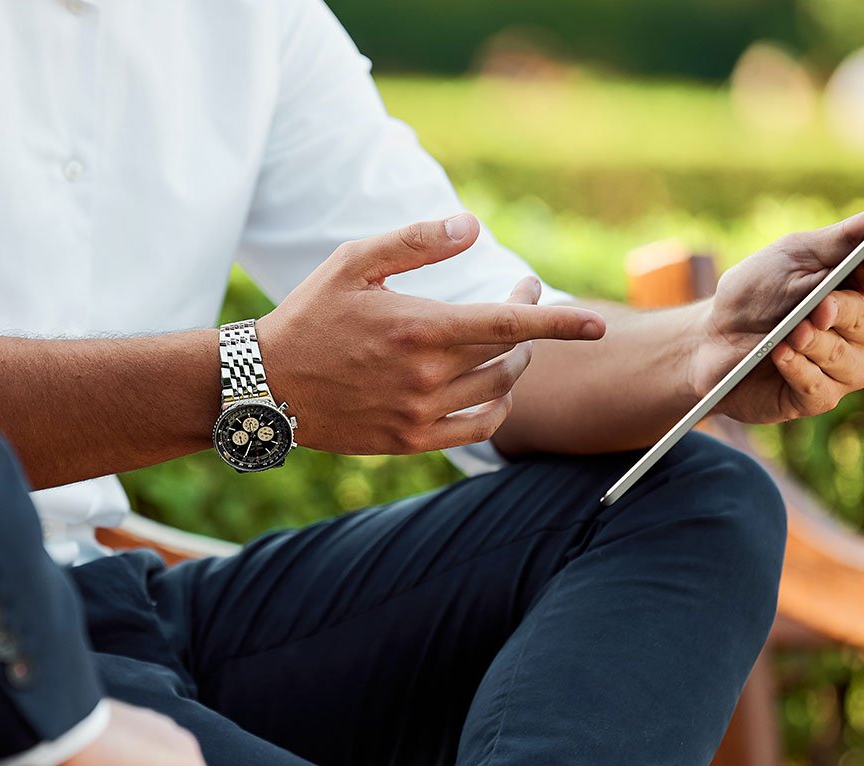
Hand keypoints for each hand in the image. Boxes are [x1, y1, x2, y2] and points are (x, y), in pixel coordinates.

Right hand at [257, 214, 604, 454]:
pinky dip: (498, 408)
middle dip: (529, 327)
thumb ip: (416, 241)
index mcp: (420, 327)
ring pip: (498, 391)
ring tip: (505, 343)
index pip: (509, 322)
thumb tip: (472, 226)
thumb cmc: (310, 316)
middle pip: (509, 355)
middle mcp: (427, 374)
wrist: (266, 386)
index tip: (597, 323)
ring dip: (514, 365)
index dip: (559, 321)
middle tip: (518, 302)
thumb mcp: (354, 263)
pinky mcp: (410, 441)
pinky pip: (479, 429)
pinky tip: (495, 390)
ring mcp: (420, 413)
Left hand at [693, 198, 863, 423]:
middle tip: (820, 307)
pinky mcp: (816, 397)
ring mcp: (841, 366)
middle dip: (844, 312)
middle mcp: (859, 330)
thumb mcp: (792, 257)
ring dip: (817, 344)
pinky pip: (821, 388)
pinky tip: (780, 356)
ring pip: (848, 358)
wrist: (708, 340)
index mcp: (857, 288)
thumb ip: (844, 238)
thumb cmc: (754, 295)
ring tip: (791, 334)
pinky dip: (799, 370)